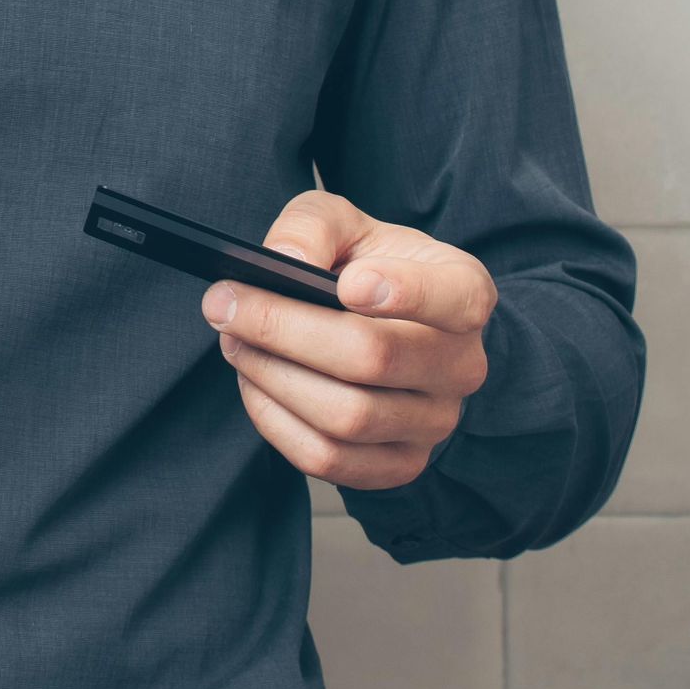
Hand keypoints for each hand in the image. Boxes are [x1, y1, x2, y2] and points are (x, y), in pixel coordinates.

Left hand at [201, 189, 496, 490]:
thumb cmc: (363, 264)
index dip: (404, 292)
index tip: (347, 284)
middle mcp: (462, 364)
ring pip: (345, 417)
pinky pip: (329, 459)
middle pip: (372, 358)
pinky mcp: (401, 464)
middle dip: (282, 329)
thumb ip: (311, 227)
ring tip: (233, 340)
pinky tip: (253, 381)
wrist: (383, 324)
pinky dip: (275, 421)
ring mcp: (436, 423)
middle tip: (225, 304)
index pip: (454, 298)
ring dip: (271, 376)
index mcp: (464, 291)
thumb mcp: (341, 224)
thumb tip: (283, 261)